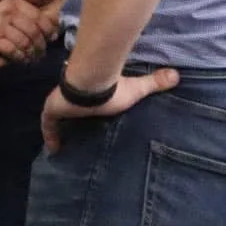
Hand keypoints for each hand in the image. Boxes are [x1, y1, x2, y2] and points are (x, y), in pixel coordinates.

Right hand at [0, 0, 47, 61]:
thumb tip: (28, 9)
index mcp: (13, 0)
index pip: (37, 17)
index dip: (47, 29)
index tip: (50, 37)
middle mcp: (10, 12)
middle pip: (34, 32)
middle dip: (41, 45)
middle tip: (43, 53)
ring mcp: (1, 25)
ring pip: (24, 43)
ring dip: (31, 54)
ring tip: (33, 59)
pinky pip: (11, 50)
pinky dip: (18, 57)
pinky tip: (20, 60)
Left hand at [40, 68, 181, 153]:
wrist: (93, 81)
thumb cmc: (112, 86)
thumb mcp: (136, 89)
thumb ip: (154, 83)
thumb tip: (177, 75)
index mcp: (89, 90)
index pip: (83, 99)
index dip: (82, 107)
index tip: (83, 115)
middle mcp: (72, 95)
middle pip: (67, 109)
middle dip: (69, 120)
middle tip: (73, 135)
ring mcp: (59, 101)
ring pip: (55, 117)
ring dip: (58, 129)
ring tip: (63, 147)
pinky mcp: (52, 109)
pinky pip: (48, 126)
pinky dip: (50, 137)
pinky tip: (54, 150)